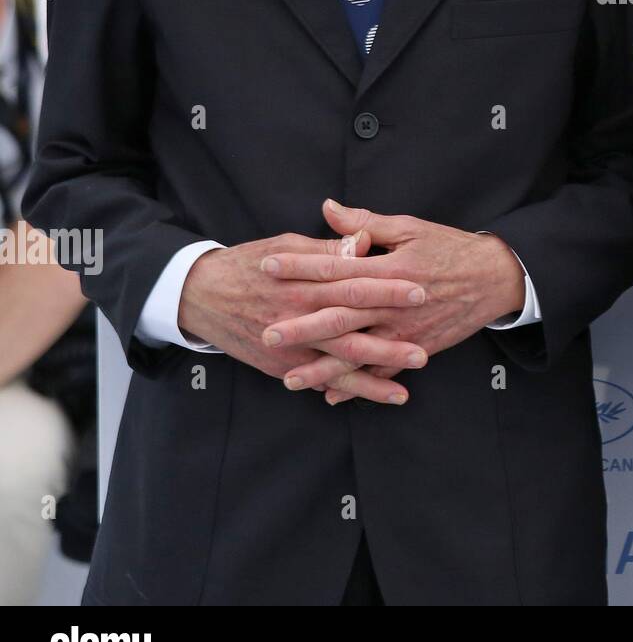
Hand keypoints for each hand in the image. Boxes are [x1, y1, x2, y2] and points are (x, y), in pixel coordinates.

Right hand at [178, 232, 428, 397]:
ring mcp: (290, 346)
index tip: (420, 290)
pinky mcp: (281, 365)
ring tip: (404, 391)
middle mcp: (299, 317)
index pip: (354, 283)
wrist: (201, 295)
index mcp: (306, 282)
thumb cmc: (252, 263)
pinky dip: (346, 391)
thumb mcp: (288, 245)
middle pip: (350, 331)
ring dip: (371, 378)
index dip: (387, 288)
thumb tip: (363, 243)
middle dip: (387, 343)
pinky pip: (319, 381)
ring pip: (337, 365)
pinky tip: (373, 398)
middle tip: (422, 351)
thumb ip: (328, 250)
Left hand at [259, 200, 526, 403]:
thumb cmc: (452, 248)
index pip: (336, 266)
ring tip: (289, 377)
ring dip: (324, 368)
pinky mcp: (418, 348)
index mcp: (389, 267)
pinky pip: (384, 372)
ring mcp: (405, 331)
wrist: (496, 278)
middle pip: (341, 316)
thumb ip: (366, 222)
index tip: (268, 266)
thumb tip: (327, 209)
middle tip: (267, 332)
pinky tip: (331, 395)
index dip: (300, 266)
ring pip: (359, 353)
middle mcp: (393, 303)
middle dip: (302, 326)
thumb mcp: (411, 227)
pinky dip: (359, 386)